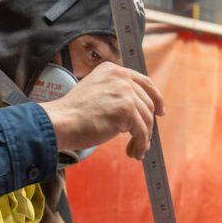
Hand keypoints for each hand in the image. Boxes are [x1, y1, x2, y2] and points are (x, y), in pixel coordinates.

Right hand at [40, 63, 164, 159]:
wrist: (61, 122)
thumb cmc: (73, 114)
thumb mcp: (95, 92)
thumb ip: (115, 94)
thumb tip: (137, 111)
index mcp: (113, 70)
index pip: (144, 82)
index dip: (155, 98)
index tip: (160, 111)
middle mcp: (121, 77)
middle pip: (147, 103)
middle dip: (147, 124)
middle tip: (143, 140)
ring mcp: (125, 92)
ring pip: (146, 119)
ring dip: (143, 138)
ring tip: (136, 150)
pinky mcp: (127, 110)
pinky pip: (141, 132)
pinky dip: (141, 144)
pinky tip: (134, 152)